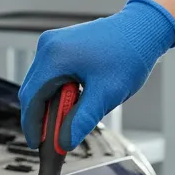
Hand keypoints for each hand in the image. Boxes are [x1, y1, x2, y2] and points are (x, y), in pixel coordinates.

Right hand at [19, 0, 174, 149]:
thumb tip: (65, 143)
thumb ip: (82, 120)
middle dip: (41, 117)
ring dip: (50, 106)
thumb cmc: (128, 56)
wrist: (142, 29)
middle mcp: (48, 47)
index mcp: (54, 57)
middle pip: (32, 92)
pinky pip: (49, 75)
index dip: (32, 125)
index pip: (32, 99)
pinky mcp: (60, 46)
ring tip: (66, 123)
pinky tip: (71, 105)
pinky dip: (56, 93)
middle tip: (54, 139)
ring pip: (40, 85)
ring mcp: (53, 44)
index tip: (35, 145)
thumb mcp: (105, 94)